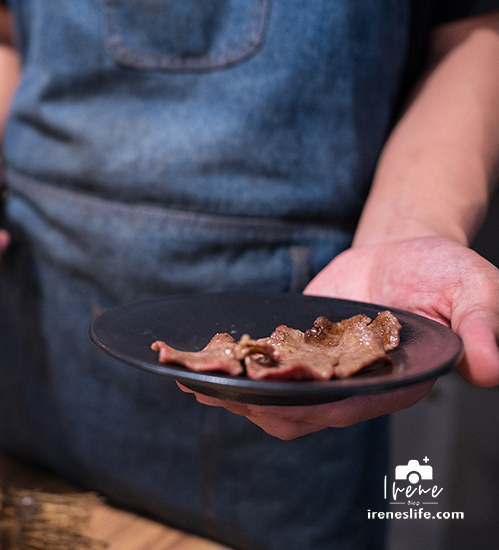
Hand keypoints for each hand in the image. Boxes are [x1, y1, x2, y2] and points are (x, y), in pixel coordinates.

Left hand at [182, 236, 498, 438]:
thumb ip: (480, 326)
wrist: (403, 250)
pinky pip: (264, 373)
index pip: (349, 406)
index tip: (271, 402)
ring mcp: (322, 374)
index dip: (310, 408)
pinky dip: (234, 374)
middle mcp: (354, 388)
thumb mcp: (472, 289)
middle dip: (257, 405)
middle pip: (301, 413)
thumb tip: (491, 369)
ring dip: (237, 396)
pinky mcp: (298, 355)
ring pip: (275, 402)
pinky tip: (198, 370)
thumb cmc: (440, 270)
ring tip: (194, 382)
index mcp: (393, 383)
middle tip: (215, 391)